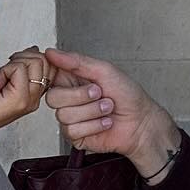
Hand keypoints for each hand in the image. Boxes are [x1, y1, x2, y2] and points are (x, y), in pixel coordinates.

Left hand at [0, 47, 48, 141]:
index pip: (49, 64)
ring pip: (35, 62)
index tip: (11, 66)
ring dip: (13, 64)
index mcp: (33, 93)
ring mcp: (29, 100)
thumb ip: (21, 67)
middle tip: (4, 72)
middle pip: (44, 59)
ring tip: (0, 79)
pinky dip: (4, 71)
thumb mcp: (3, 78)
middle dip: (22, 57)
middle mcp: (35, 98)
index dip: (31, 56)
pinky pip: (19, 69)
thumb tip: (33, 49)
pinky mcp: (19, 100)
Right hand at [43, 48, 181, 180]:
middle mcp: (68, 98)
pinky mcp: (75, 136)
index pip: (49, 75)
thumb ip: (76, 61)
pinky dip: (93, 126)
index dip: (52, 76)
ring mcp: (70, 118)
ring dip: (92, 112)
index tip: (68, 76)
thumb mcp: (104, 70)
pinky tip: (104, 123)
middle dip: (80, 96)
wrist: (140, 122)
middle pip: (53, 98)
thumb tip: (52, 52)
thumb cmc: (127, 95)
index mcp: (72, 79)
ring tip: (107, 109)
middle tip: (99, 93)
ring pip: (63, 115)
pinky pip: (72, 130)